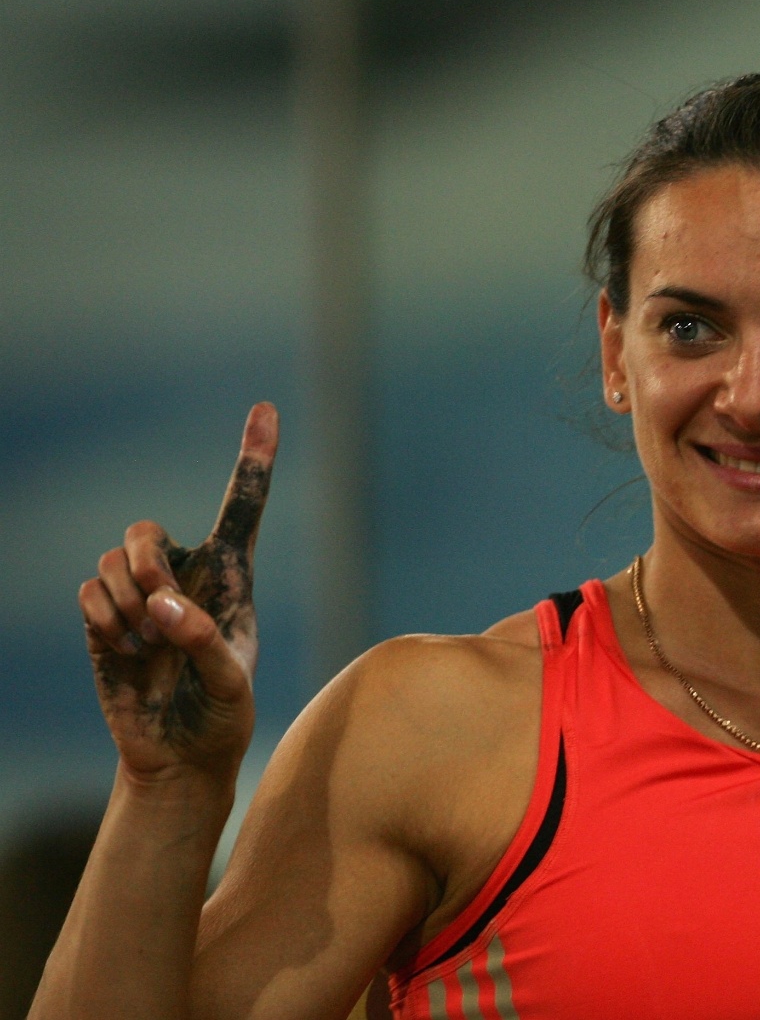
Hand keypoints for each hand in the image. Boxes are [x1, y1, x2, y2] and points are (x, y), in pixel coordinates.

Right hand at [76, 403, 277, 783]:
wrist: (179, 753)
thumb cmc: (222, 713)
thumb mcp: (231, 682)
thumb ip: (204, 639)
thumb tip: (162, 605)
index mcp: (232, 576)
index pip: (243, 505)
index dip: (253, 457)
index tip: (266, 407)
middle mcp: (184, 574)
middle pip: (146, 531)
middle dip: (145, 565)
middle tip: (160, 612)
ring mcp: (140, 595)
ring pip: (113, 563)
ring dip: (127, 605)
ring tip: (150, 647)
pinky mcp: (105, 618)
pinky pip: (90, 594)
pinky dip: (106, 622)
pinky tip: (127, 653)